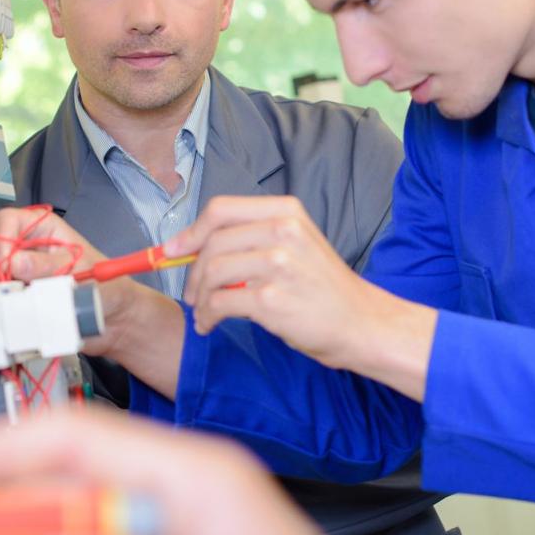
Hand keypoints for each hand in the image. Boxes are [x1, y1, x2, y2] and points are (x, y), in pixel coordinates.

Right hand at [0, 209, 182, 385]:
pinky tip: (11, 311)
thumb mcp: (79, 271)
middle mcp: (24, 244)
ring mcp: (16, 269)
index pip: (6, 219)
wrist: (111, 319)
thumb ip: (47, 267)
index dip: (0, 240)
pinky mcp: (14, 293)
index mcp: (42, 227)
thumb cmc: (105, 286)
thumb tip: (14, 262)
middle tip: (5, 283)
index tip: (5, 266)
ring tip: (13, 299)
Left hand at [168, 196, 374, 361]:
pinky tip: (210, 324)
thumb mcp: (297, 244)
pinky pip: (218, 303)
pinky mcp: (271, 299)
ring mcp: (278, 264)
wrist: (362, 323)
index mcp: (286, 212)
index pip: (221, 209)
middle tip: (192, 293)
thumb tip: (190, 245)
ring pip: (212, 273)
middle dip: (192, 271)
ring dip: (199, 297)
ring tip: (204, 312)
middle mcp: (283, 231)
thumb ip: (253, 237)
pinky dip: (207, 316)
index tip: (172, 249)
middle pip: (212, 242)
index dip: (191, 231)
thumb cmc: (324, 288)